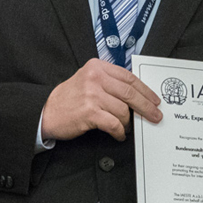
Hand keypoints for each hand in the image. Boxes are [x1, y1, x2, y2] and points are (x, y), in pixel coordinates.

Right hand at [41, 59, 161, 141]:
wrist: (47, 111)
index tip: (155, 99)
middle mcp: (95, 78)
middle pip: (130, 93)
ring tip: (127, 127)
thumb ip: (110, 82)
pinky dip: (119, 131)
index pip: (129, 77)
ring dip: (128, 122)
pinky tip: (119, 134)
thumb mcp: (89, 80)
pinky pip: (114, 124)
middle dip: (146, 106)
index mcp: (98, 67)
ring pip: (123, 110)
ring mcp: (92, 95)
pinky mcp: (89, 112)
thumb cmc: (70, 97)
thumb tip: (138, 95)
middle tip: (155, 116)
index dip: (145, 90)